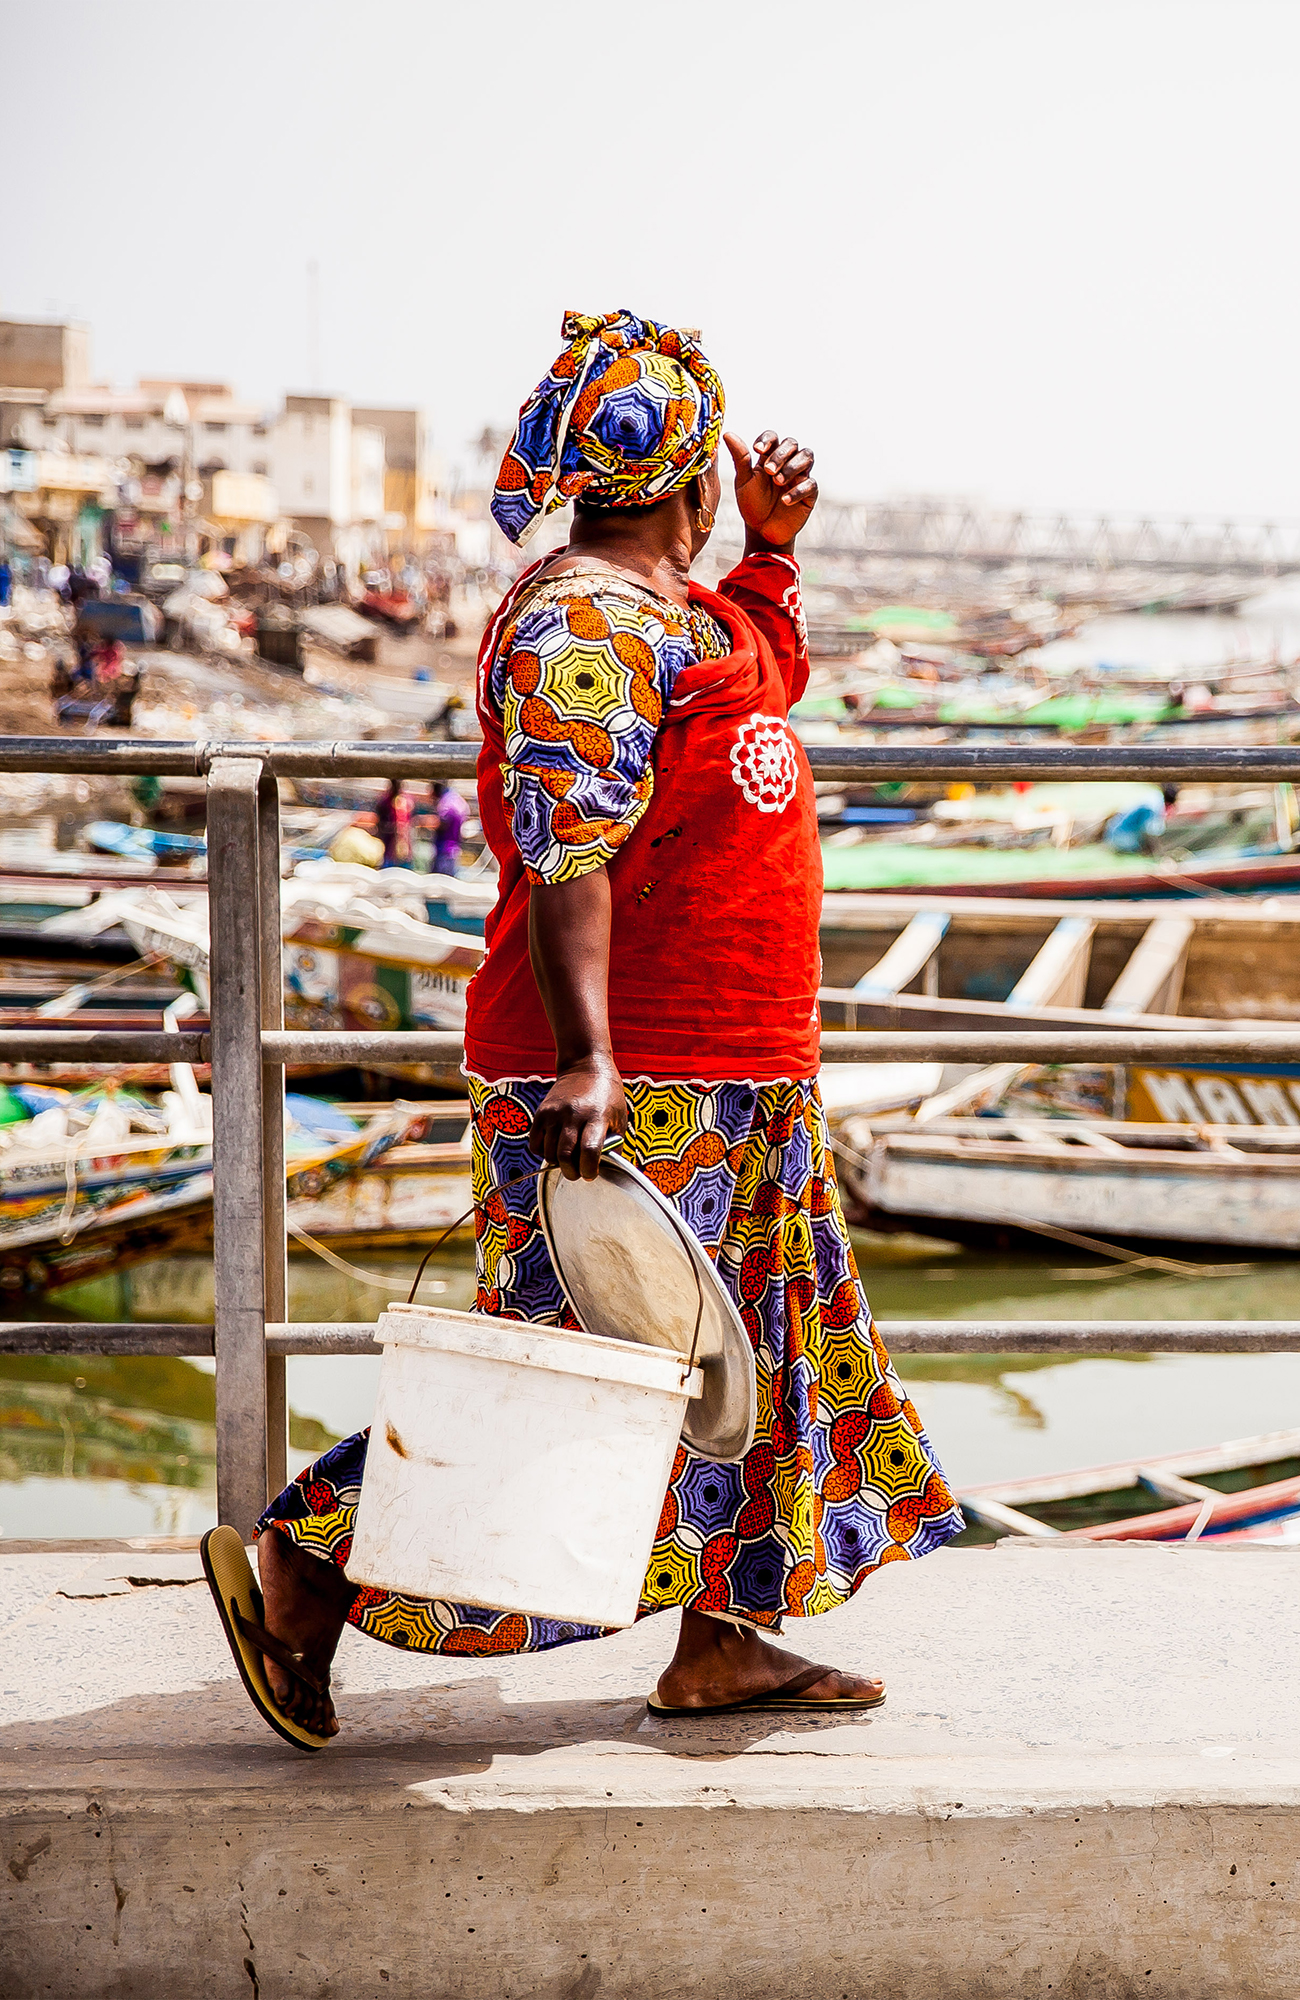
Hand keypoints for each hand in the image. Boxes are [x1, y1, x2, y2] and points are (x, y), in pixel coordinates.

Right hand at [529, 1052, 627, 1181]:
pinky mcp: (541, 1113)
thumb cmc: (607, 1096)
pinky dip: (543, 1153)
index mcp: (597, 1116)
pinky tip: (554, 1148)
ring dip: (558, 1163)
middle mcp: (574, 1114)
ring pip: (549, 1153)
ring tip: (568, 1159)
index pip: (589, 1151)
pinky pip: (535, 1144)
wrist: (585, 1067)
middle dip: (571, 1172)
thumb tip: (606, 1170)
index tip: (591, 1174)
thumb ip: (613, 1144)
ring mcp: (555, 1113)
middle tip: (577, 1172)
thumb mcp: (619, 1118)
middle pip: (565, 1156)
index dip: (589, 1170)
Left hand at [724, 430, 818, 550]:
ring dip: (793, 466)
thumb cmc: (752, 504)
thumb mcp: (743, 481)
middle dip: (781, 454)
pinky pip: (811, 484)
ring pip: (807, 456)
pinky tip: (785, 501)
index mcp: (769, 457)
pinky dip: (798, 490)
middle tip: (769, 471)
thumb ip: (740, 458)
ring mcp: (800, 476)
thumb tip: (727, 434)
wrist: (762, 531)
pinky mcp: (809, 493)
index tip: (757, 450)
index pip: (773, 437)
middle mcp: (787, 462)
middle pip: (792, 443)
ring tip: (778, 481)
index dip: (768, 439)